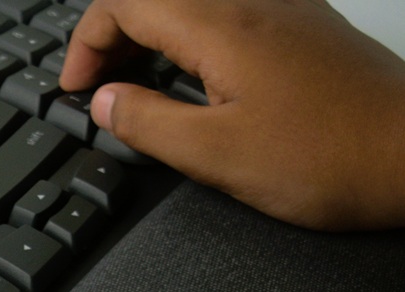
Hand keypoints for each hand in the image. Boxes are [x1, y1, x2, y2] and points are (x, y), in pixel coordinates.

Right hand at [60, 0, 404, 229]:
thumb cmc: (332, 158)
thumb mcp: (217, 157)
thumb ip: (148, 124)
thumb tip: (105, 102)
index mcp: (221, 27)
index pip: (126, 3)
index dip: (86, 44)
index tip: (76, 89)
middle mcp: (251, 3)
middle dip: (112, 37)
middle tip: (96, 90)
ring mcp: (282, 10)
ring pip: (189, 3)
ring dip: (149, 37)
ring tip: (134, 89)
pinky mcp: (302, 28)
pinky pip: (225, 14)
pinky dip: (188, 40)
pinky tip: (190, 85)